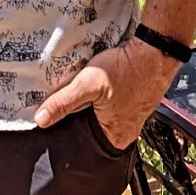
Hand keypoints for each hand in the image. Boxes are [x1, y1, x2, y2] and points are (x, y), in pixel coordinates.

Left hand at [33, 39, 180, 149]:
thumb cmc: (126, 69)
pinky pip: (110, 106)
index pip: (82, 144)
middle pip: (90, 130)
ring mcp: (132, 118)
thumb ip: (63, 102)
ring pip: (99, 116)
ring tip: (78, 95)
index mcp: (115, 138)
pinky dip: (100, 98)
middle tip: (61, 105)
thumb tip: (40, 120)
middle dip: (75, 118)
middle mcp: (125, 133)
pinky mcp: (133, 103)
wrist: (154, 50)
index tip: (51, 123)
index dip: (65, 132)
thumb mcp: (88, 84)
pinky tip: (94, 88)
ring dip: (88, 106)